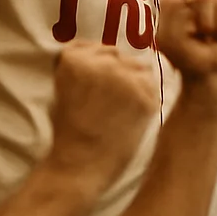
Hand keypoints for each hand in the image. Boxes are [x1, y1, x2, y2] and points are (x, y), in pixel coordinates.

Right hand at [45, 41, 157, 193]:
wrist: (79, 166)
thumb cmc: (70, 131)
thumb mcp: (63, 87)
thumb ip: (85, 65)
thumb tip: (114, 52)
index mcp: (74, 57)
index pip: (98, 49)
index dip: (98, 70)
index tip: (92, 92)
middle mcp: (101, 61)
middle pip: (119, 56)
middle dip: (117, 75)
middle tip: (106, 105)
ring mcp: (124, 77)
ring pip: (140, 68)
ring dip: (134, 84)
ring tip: (118, 111)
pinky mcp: (145, 95)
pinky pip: (152, 87)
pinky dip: (146, 99)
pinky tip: (130, 118)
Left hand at [156, 0, 216, 103]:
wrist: (212, 81)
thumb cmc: (189, 61)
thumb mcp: (169, 40)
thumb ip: (169, 13)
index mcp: (181, 8)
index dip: (180, 16)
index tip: (182, 34)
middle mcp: (202, 6)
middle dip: (200, 18)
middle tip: (202, 35)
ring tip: (216, 39)